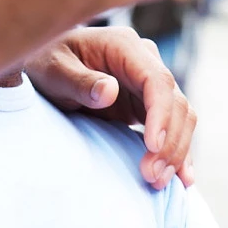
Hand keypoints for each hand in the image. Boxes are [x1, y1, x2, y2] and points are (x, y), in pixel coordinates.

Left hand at [25, 26, 195, 188]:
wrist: (44, 66)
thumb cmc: (47, 64)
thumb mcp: (53, 71)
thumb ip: (79, 82)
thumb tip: (110, 91)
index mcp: (124, 46)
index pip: (156, 80)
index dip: (161, 114)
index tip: (153, 146)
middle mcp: (144, 61)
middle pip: (175, 102)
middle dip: (169, 142)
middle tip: (151, 176)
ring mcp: (147, 83)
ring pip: (180, 117)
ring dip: (174, 151)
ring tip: (157, 182)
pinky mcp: (146, 104)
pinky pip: (172, 127)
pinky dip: (178, 151)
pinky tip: (183, 178)